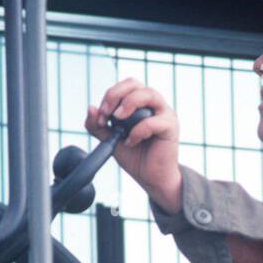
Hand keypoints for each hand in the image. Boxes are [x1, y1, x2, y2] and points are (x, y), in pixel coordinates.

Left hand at [85, 77, 182, 212]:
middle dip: (115, 95)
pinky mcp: (171, 127)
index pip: (124, 86)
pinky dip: (138, 131)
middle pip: (135, 83)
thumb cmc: (135, 156)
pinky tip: (131, 142)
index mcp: (141, 103)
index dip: (109, 96)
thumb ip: (99, 126)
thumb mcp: (110, 140)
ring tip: (118, 120)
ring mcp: (164, 114)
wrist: (151, 178)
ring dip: (129, 104)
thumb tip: (90, 109)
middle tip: (107, 113)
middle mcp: (153, 104)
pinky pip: (154, 121)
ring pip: (149, 93)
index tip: (100, 116)